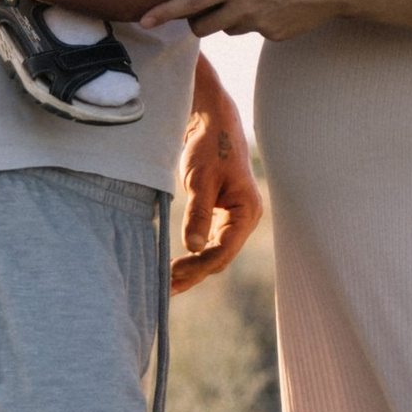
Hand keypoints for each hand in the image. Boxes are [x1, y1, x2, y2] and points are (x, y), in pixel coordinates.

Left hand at [142, 0, 346, 42]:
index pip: (195, 1)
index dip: (166, 11)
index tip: (145, 20)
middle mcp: (248, 8)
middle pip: (204, 26)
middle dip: (195, 21)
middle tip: (200, 9)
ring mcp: (262, 25)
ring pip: (230, 28)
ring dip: (228, 18)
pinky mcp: (276, 36)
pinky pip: (255, 30)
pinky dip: (256, 19)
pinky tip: (275, 3)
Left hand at [173, 67, 263, 289]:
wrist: (212, 123)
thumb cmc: (210, 147)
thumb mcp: (201, 180)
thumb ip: (198, 214)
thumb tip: (193, 248)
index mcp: (247, 211)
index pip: (223, 250)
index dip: (198, 265)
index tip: (172, 273)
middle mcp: (245, 219)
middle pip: (221, 257)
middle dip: (194, 273)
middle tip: (164, 288)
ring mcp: (235, 219)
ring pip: (215, 254)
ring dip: (193, 269)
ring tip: (167, 284)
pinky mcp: (222, 217)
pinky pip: (210, 244)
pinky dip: (194, 256)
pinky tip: (176, 266)